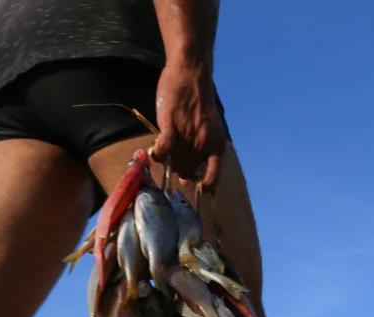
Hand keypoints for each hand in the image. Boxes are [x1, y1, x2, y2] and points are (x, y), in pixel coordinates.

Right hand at [151, 61, 223, 188]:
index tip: (192, 183)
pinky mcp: (172, 125)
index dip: (202, 187)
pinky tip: (156, 150)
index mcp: (217, 145)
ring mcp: (188, 135)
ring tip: (164, 146)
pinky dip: (158, 154)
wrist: (192, 73)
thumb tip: (188, 180)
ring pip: (174, 163)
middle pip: (185, 172)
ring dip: (166, 160)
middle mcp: (204, 143)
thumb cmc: (200, 102)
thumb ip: (202, 152)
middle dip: (178, 168)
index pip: (212, 180)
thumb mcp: (209, 129)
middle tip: (173, 154)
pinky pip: (163, 150)